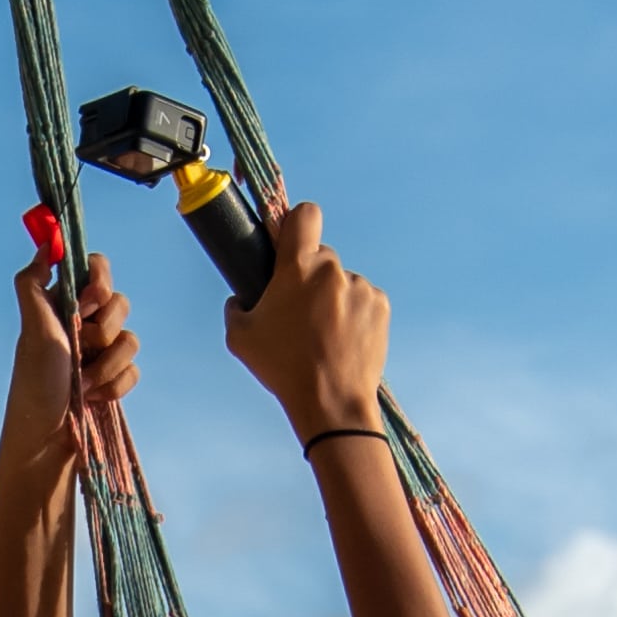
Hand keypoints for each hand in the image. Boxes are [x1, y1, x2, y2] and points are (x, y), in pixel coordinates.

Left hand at [10, 250, 139, 414]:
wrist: (47, 442)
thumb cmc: (36, 385)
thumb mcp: (32, 330)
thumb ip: (33, 283)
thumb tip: (46, 244)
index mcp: (60, 306)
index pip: (94, 270)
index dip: (100, 280)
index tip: (89, 301)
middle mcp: (80, 325)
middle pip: (119, 303)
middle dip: (104, 329)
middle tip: (81, 347)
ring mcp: (98, 354)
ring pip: (130, 339)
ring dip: (107, 364)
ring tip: (83, 384)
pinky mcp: (112, 380)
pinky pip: (134, 370)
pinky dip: (115, 386)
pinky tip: (94, 399)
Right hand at [221, 199, 386, 434]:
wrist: (331, 401)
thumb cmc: (284, 368)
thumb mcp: (239, 337)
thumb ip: (236, 306)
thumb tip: (240, 298)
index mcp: (297, 267)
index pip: (305, 214)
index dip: (297, 222)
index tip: (291, 239)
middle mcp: (332, 270)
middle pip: (321, 256)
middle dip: (310, 275)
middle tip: (298, 309)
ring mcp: (360, 287)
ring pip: (341, 281)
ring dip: (332, 298)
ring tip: (322, 334)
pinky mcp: (381, 305)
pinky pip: (361, 299)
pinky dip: (353, 313)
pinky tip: (341, 339)